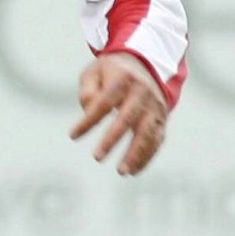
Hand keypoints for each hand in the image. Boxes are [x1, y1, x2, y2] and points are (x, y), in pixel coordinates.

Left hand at [70, 52, 169, 175]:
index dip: (89, 120)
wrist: (145, 64)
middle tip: (97, 157)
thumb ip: (88, 91)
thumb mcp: (94, 72)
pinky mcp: (162, 119)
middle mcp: (142, 93)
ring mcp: (155, 107)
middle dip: (113, 139)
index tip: (72, 136)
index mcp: (123, 79)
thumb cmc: (111, 73)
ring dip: (136, 153)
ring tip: (122, 172)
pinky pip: (157, 140)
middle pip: (128, 118)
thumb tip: (89, 111)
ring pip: (148, 132)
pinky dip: (147, 156)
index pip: (103, 102)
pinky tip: (133, 171)